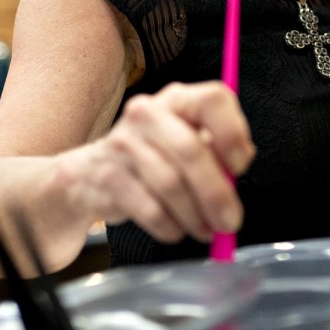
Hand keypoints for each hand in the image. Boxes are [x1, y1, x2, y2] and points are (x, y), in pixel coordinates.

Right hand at [59, 80, 254, 244]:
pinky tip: (177, 230)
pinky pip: (150, 208)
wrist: (89, 174)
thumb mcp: (186, 141)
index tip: (239, 167)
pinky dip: (170, 226)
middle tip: (230, 223)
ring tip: (205, 230)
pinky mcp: (108, 176)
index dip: (233, 134)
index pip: (214, 99)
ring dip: (195, 216)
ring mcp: (124, 143)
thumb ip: (216, 152)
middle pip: (191, 150)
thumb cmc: (153, 157)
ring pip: (171, 185)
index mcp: (177, 99)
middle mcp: (148, 113)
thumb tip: (235, 174)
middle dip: (216, 194)